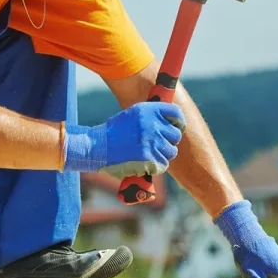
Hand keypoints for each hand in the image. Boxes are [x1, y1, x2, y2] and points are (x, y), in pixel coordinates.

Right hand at [62, 102, 185, 173]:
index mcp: (148, 110)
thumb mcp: (132, 115)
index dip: (178, 122)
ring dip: (162, 155)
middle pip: (176, 135)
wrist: (98, 147)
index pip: (176, 113)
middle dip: (168, 142)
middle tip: (156, 146)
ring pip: (171, 152)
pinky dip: (155, 167)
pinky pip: (163, 164)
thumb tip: (171, 122)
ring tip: (147, 155)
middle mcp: (153, 124)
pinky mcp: (150, 158)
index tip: (176, 128)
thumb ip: (151, 117)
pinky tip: (143, 163)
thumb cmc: (114, 132)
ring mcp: (152, 142)